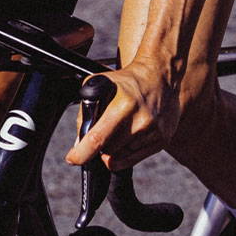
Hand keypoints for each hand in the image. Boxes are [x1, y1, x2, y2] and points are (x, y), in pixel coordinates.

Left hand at [65, 55, 179, 171]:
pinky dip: (128, 151)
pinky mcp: (163, 139)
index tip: (73, 158)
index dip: (82, 153)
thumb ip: (86, 113)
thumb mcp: (100, 86)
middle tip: (105, 130)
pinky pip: (135, 158)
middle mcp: (141, 121)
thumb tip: (80, 142)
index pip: (98, 139)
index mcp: (124, 106)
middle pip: (108, 152)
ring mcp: (154, 132)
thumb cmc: (128, 81)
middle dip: (100, 146)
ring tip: (122, 128)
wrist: (161, 76)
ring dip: (116, 149)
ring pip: (121, 157)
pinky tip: (131, 134)